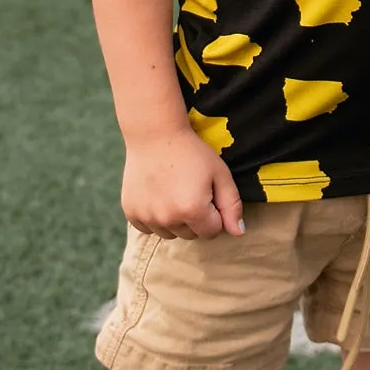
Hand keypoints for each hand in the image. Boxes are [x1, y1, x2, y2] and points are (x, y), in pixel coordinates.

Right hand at [122, 128, 246, 238]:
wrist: (154, 134)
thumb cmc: (192, 152)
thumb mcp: (220, 174)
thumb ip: (232, 205)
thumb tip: (238, 233)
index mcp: (193, 210)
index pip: (212, 232)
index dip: (214, 214)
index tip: (208, 194)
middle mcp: (168, 218)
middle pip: (190, 235)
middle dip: (195, 218)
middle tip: (189, 190)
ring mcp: (147, 216)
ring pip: (169, 234)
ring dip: (174, 220)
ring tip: (173, 192)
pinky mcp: (131, 212)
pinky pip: (148, 228)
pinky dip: (154, 217)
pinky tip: (157, 195)